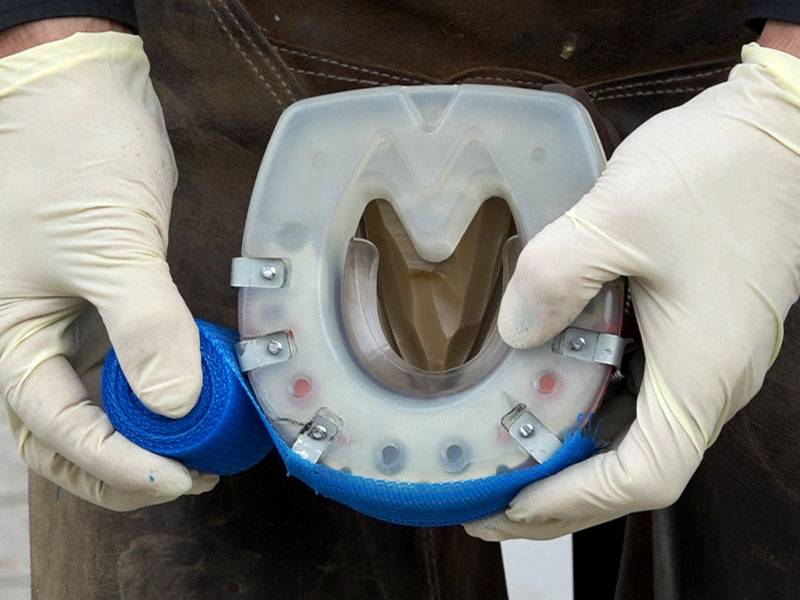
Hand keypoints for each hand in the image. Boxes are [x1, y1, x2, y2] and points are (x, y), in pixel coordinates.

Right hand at [0, 30, 217, 509]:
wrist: (79, 91)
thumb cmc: (72, 153)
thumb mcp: (108, 244)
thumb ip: (144, 325)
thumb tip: (175, 403)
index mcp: (6, 335)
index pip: (56, 426)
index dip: (116, 462)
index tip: (177, 476)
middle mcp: (29, 340)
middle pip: (67, 436)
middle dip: (123, 468)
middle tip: (187, 476)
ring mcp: (64, 325)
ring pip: (95, 410)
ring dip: (142, 438)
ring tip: (195, 451)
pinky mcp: (100, 306)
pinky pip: (121, 369)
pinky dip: (154, 394)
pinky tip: (191, 400)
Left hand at [466, 38, 799, 539]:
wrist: (781, 127)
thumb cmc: (715, 171)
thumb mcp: (618, 216)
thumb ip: (554, 278)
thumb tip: (514, 333)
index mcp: (703, 370)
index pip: (643, 475)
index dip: (575, 500)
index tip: (512, 504)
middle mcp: (713, 379)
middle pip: (638, 469)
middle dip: (567, 493)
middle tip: (496, 499)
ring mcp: (711, 356)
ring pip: (642, 432)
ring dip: (580, 454)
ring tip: (515, 457)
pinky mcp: (702, 330)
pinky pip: (646, 391)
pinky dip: (597, 408)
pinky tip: (554, 393)